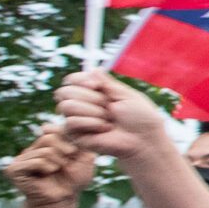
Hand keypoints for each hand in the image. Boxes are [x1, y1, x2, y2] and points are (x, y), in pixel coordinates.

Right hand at [5, 126, 96, 207]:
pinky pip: (36, 161)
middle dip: (64, 153)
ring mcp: (20, 158)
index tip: (73, 154)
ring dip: (57, 163)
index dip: (68, 142)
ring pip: (45, 151)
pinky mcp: (13, 169)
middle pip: (50, 138)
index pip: (55, 130)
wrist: (63, 200)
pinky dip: (46, 168)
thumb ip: (74, 139)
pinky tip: (46, 175)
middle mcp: (31, 148)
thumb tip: (45, 126)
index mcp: (45, 144)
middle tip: (64, 165)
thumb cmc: (74, 179)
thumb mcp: (83, 156)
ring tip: (55, 171)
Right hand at [55, 72, 173, 162]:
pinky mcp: (75, 135)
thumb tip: (93, 68)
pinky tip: (105, 129)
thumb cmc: (140, 117)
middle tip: (108, 107)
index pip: (71, 80)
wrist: (143, 139)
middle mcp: (82, 105)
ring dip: (93, 111)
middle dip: (90, 98)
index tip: (97, 86)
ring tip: (109, 119)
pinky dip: (92, 123)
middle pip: (65, 92)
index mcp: (94, 93)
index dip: (79, 80)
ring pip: (66, 106)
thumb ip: (107, 82)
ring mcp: (77, 120)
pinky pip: (71, 122)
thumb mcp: (125, 94)